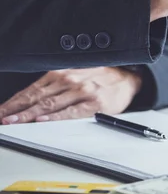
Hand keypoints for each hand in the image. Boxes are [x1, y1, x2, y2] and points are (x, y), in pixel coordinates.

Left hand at [0, 67, 141, 123]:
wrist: (129, 78)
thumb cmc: (102, 77)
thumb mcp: (76, 73)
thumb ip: (56, 84)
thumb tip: (31, 100)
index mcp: (62, 72)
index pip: (32, 88)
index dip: (14, 101)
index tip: (2, 111)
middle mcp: (70, 79)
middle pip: (37, 97)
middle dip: (16, 109)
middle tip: (2, 118)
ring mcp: (82, 91)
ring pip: (50, 104)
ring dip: (29, 114)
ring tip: (14, 122)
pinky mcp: (95, 103)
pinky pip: (71, 111)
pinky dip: (55, 116)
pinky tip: (43, 120)